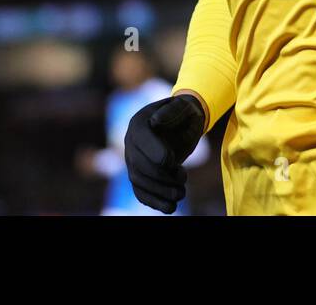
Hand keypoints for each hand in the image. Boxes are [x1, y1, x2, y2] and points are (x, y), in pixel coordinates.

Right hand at [124, 95, 205, 212]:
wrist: (182, 123)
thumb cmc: (184, 114)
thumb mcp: (183, 106)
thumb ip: (172, 110)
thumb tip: (156, 121)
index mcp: (139, 123)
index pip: (141, 140)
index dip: (155, 153)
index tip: (173, 161)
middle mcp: (131, 143)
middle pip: (138, 165)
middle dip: (160, 176)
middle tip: (183, 179)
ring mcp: (133, 160)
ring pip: (139, 181)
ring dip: (159, 191)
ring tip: (181, 194)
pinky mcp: (140, 175)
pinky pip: (141, 191)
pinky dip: (154, 201)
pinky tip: (170, 208)